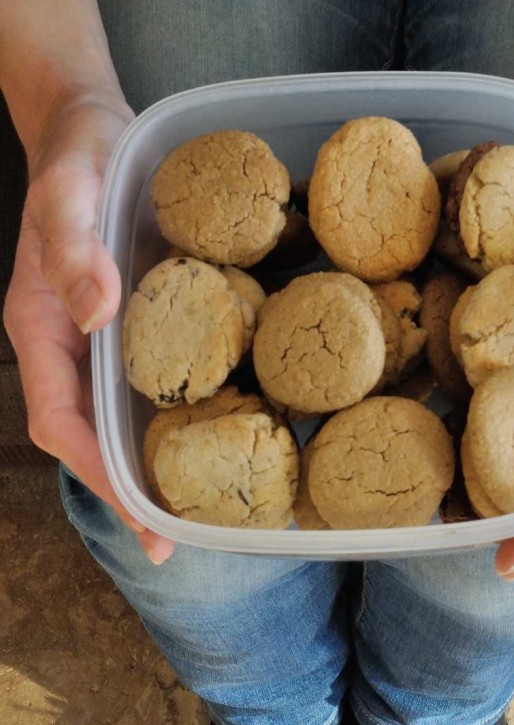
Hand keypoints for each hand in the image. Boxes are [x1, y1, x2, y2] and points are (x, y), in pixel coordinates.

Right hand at [3, 94, 174, 563]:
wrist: (90, 128)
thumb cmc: (76, 157)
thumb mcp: (70, 190)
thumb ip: (71, 245)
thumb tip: (96, 311)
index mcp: (41, 331)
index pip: (62, 425)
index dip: (98, 477)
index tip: (142, 519)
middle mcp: (68, 349)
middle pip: (90, 442)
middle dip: (128, 494)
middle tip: (176, 544)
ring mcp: (97, 345)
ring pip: (116, 424)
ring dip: (150, 470)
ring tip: (198, 513)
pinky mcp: (132, 331)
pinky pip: (145, 390)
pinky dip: (171, 424)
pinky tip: (210, 441)